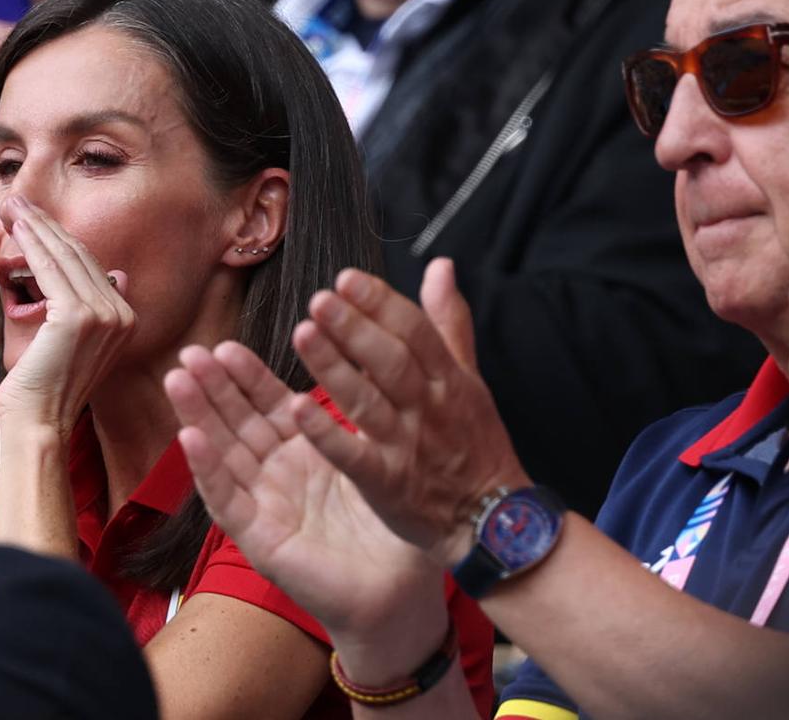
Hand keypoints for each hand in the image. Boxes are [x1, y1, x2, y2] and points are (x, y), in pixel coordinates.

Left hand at [0, 196, 135, 435]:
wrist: (37, 425)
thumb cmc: (40, 388)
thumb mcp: (63, 338)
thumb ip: (74, 304)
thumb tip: (107, 273)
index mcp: (123, 318)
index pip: (89, 266)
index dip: (59, 238)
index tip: (33, 218)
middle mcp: (122, 313)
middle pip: (81, 255)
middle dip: (46, 225)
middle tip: (17, 201)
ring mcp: (106, 314)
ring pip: (66, 256)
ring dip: (36, 227)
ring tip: (11, 206)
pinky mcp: (80, 316)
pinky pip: (51, 269)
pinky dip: (31, 245)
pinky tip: (15, 228)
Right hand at [165, 341, 447, 657]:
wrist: (401, 591)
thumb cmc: (395, 526)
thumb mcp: (378, 454)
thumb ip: (367, 409)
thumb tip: (376, 349)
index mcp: (305, 449)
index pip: (269, 404)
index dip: (246, 375)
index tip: (226, 344)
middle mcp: (277, 474)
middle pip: (237, 422)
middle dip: (211, 387)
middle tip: (189, 353)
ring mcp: (265, 505)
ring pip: (223, 453)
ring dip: (198, 416)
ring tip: (178, 380)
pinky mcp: (260, 539)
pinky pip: (229, 501)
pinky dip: (208, 469)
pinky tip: (190, 438)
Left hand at [287, 258, 529, 567]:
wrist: (492, 521)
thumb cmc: (475, 444)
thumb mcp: (471, 379)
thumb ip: (449, 322)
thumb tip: (440, 266)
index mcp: (447, 378)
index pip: (414, 330)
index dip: (380, 302)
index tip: (346, 278)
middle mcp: (428, 407)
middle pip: (391, 361)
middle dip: (355, 327)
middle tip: (319, 299)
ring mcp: (407, 446)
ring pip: (368, 401)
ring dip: (334, 367)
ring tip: (302, 334)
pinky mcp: (387, 484)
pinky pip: (354, 456)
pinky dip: (326, 434)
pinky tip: (296, 409)